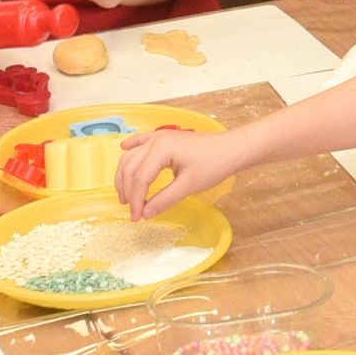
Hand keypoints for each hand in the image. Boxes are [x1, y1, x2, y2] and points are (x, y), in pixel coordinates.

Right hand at [116, 126, 234, 218]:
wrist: (231, 149)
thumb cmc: (214, 164)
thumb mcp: (189, 186)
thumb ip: (165, 200)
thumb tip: (145, 214)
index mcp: (161, 149)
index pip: (140, 178)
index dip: (136, 200)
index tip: (137, 218)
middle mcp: (156, 140)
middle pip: (131, 167)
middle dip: (128, 191)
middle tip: (133, 212)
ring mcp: (160, 136)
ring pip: (131, 156)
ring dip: (125, 175)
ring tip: (126, 195)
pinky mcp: (165, 137)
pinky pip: (142, 141)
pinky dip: (131, 148)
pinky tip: (123, 147)